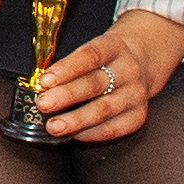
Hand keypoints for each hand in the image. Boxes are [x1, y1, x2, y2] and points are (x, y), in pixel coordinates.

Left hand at [35, 9, 183, 140]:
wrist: (141, 63)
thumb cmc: (104, 60)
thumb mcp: (91, 51)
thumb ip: (69, 67)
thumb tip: (42, 89)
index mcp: (113, 47)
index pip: (89, 56)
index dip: (66, 68)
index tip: (44, 81)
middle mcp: (128, 70)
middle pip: (95, 84)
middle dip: (66, 96)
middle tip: (43, 104)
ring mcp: (136, 94)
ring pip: (104, 109)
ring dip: (76, 120)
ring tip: (54, 127)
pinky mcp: (138, 115)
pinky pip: (114, 128)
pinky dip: (91, 133)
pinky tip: (74, 135)